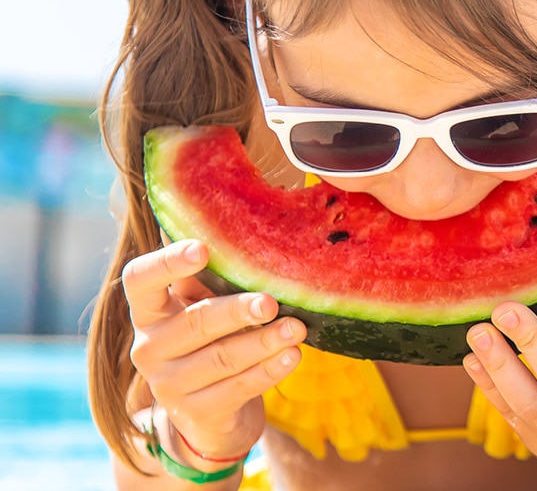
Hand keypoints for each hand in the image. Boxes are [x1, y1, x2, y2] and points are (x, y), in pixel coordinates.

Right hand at [123, 239, 306, 464]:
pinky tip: (291, 356)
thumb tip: (238, 223)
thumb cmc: (212, 339)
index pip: (140, 280)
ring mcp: (169, 384)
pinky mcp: (196, 412)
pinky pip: (237, 388)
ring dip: (263, 341)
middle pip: (195, 322)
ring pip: (222, 358)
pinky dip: (268, 371)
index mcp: (148, 310)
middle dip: (237, 310)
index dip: (167, 263)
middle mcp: (149, 347)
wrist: (212, 411)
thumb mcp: (204, 304)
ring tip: (296, 328)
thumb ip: (211, 275)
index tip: (202, 248)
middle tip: (271, 302)